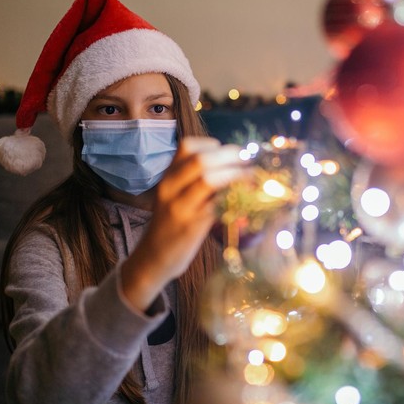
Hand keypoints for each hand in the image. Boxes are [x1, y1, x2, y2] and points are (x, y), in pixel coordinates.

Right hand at [120, 137, 246, 312]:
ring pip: (208, 180)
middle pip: (201, 159)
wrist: (153, 258)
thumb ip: (195, 180)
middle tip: (248, 161)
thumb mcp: (176, 196)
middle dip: (230, 156)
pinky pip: (217, 205)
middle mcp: (170, 188)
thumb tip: (232, 165)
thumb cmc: (171, 224)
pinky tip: (245, 199)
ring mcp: (180, 207)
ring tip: (250, 178)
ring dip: (236, 175)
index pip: (187, 146)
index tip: (231, 153)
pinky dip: (234, 198)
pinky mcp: (192, 226)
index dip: (213, 144)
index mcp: (167, 177)